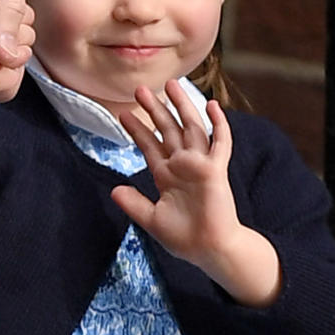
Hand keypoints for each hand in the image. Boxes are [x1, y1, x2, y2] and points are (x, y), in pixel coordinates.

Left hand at [111, 80, 281, 306]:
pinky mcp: (216, 170)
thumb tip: (114, 190)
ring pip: (191, 128)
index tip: (123, 114)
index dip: (137, 129)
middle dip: (156, 110)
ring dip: (183, 106)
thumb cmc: (184, 238)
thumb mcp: (151, 220)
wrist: (208, 250)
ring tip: (172, 85)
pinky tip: (213, 106)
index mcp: (166, 176)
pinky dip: (218, 124)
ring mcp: (200, 165)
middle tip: (141, 89)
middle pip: (168, 130)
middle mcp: (182, 166)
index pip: (150, 146)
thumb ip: (134, 204)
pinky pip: (220, 143)